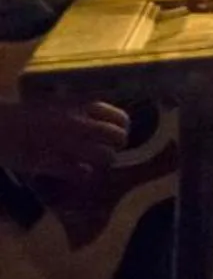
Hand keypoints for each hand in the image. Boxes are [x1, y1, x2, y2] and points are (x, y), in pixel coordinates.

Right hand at [0, 99, 129, 185]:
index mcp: (79, 105)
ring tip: (89, 163)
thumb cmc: (25, 115)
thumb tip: (103, 120)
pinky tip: (72, 172)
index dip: (121, 130)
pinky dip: (81, 174)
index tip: (113, 136)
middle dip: (114, 148)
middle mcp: (78, 122)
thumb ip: (80, 110)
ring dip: (100, 163)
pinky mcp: (52, 162)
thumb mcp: (58, 104)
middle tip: (104, 152)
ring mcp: (66, 142)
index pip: (120, 118)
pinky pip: (82, 172)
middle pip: (119, 138)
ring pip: (106, 156)